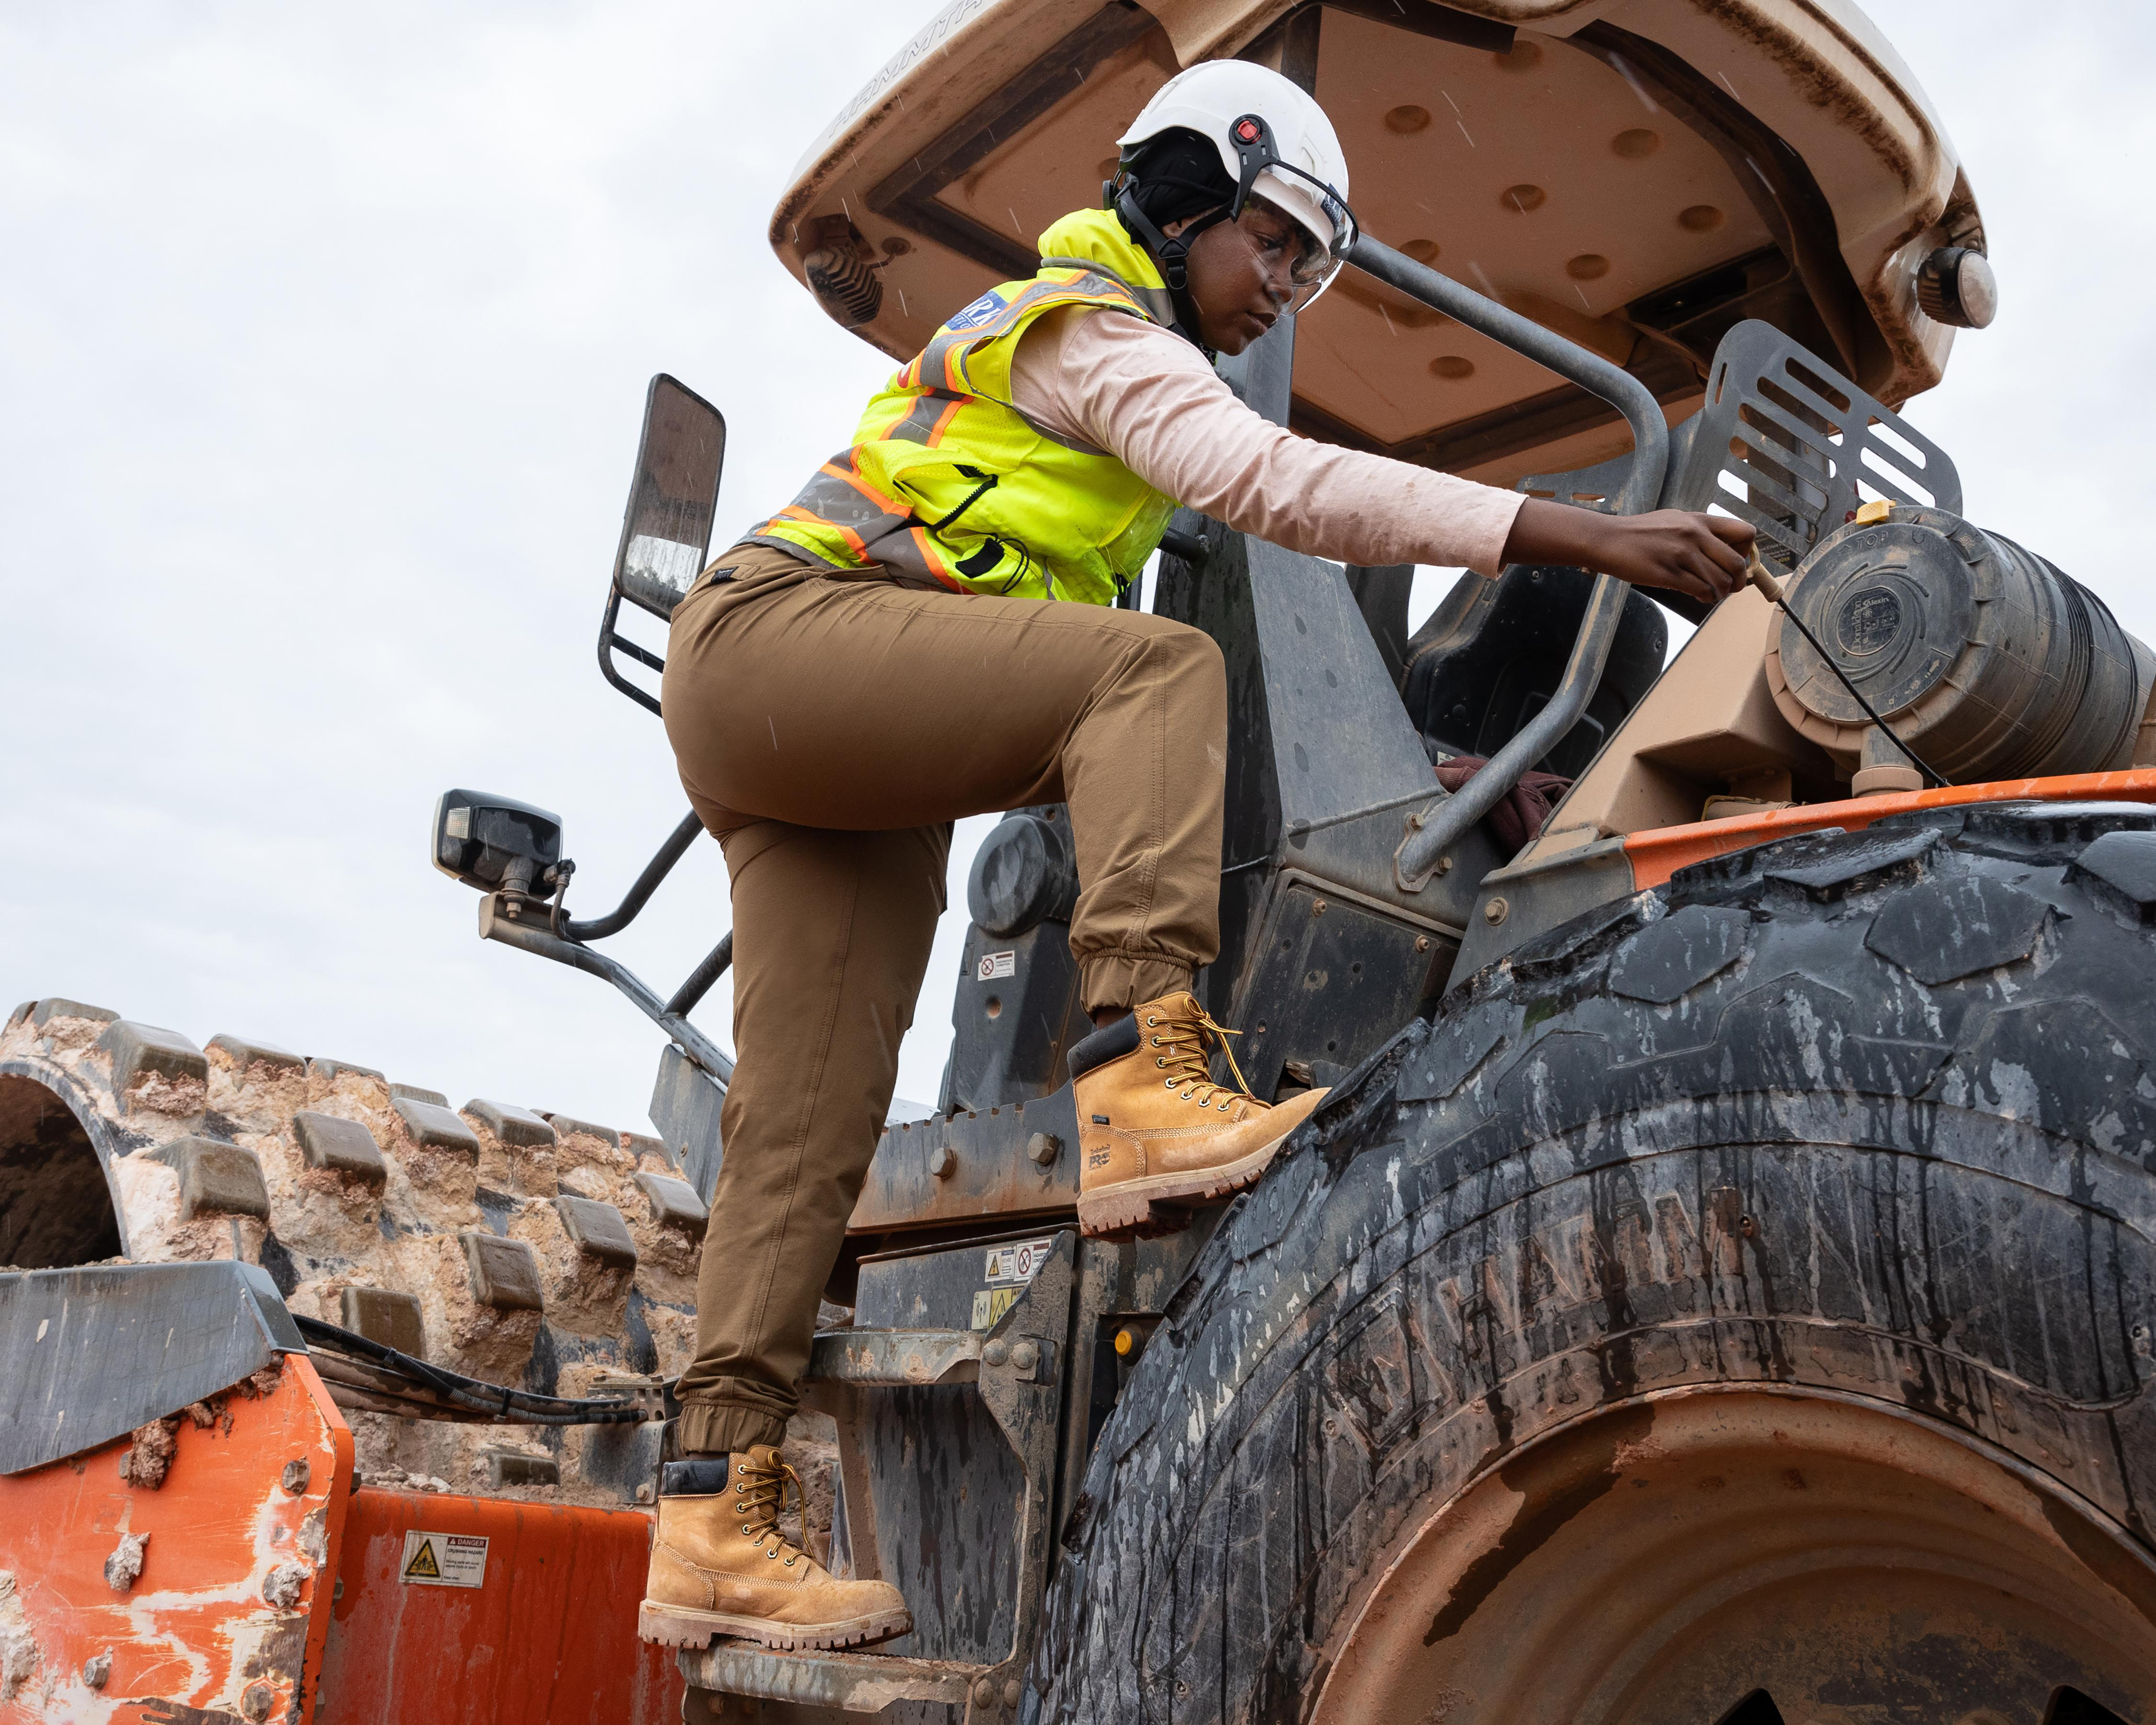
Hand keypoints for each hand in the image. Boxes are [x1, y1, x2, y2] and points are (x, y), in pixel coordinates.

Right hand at [1501, 499, 1753, 604]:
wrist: (1607, 539)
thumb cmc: (1638, 533)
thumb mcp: (1673, 520)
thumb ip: (1698, 531)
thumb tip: (1719, 549)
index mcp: (1699, 520)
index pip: (1744, 533)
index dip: (1746, 552)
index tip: (1737, 562)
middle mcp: (1695, 534)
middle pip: (1736, 563)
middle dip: (1738, 581)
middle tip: (1731, 588)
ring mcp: (1681, 554)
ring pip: (1720, 580)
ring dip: (1720, 593)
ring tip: (1712, 595)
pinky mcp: (1668, 573)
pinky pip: (1701, 590)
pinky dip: (1705, 597)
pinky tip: (1698, 596)